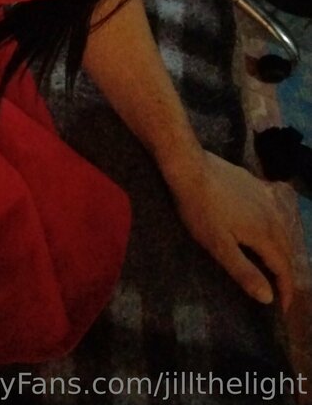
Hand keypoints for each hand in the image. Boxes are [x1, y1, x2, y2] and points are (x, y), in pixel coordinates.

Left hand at [165, 149, 294, 312]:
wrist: (189, 166)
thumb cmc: (200, 209)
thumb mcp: (218, 245)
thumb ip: (244, 271)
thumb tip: (269, 297)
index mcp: (265, 234)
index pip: (284, 268)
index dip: (285, 290)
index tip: (281, 309)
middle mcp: (272, 215)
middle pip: (287, 250)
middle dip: (285, 273)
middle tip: (278, 291)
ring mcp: (265, 196)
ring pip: (282, 229)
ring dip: (282, 251)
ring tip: (273, 265)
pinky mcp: (254, 184)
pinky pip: (273, 212)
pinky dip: (275, 229)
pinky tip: (265, 229)